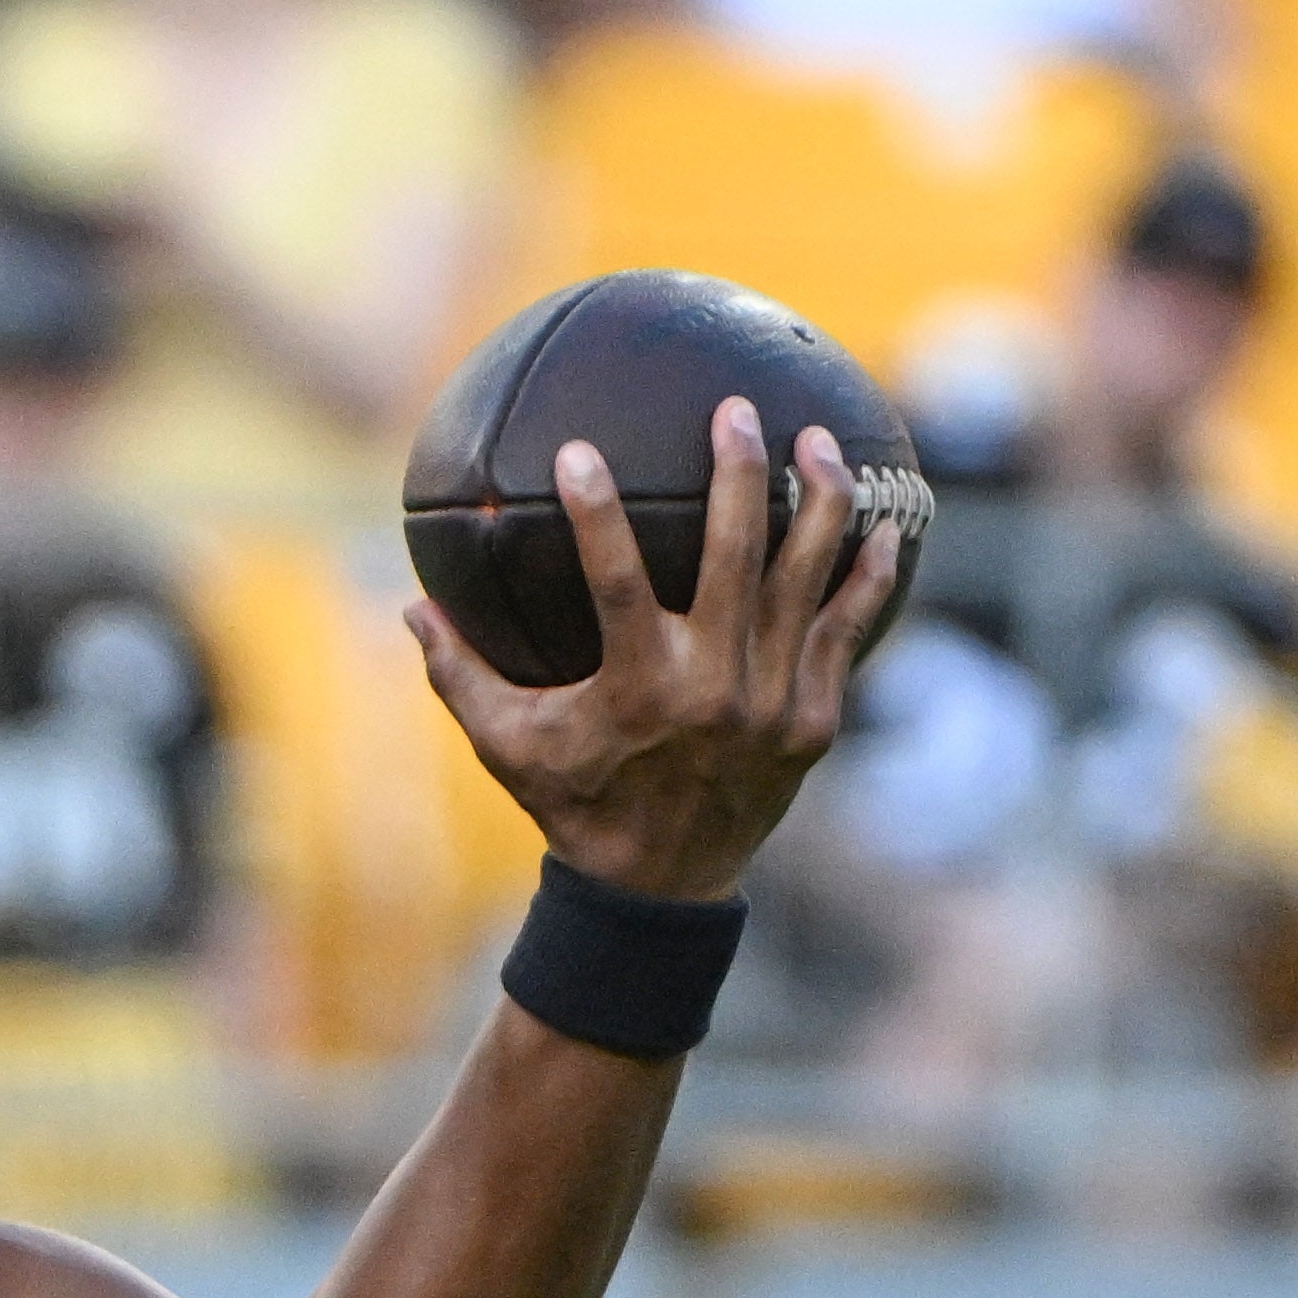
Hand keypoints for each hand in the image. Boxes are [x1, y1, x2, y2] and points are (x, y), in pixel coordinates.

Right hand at [404, 396, 905, 907]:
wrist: (659, 887)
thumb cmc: (572, 802)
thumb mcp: (504, 745)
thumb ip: (459, 675)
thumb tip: (410, 607)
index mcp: (634, 689)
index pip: (615, 579)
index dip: (596, 513)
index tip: (578, 450)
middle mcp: (711, 689)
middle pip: (735, 557)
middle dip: (739, 473)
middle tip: (737, 410)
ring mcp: (772, 703)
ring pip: (805, 580)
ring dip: (819, 502)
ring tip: (820, 439)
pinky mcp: (813, 718)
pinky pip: (848, 629)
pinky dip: (870, 576)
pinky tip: (888, 524)